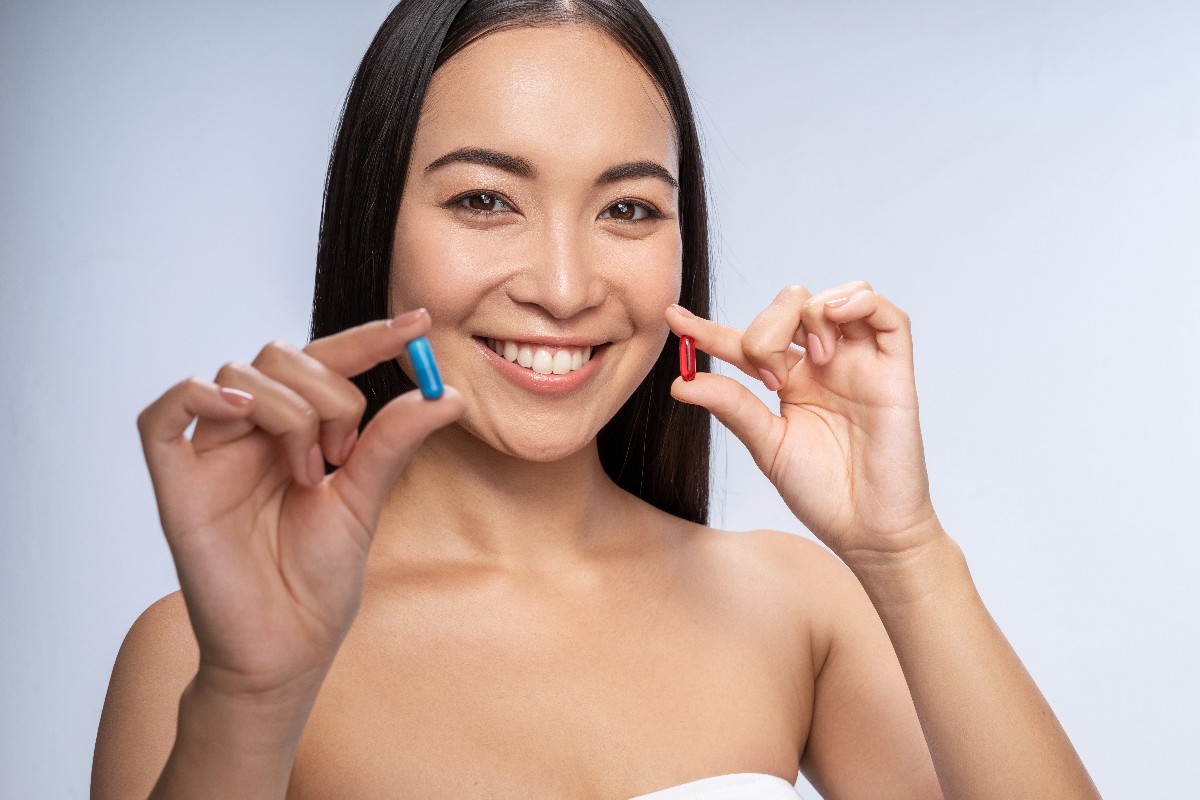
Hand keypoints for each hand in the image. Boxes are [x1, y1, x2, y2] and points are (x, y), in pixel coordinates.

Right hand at [136, 310, 463, 699]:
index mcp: (297, 431)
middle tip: (343, 452)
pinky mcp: (177, 486)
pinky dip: (196, 395)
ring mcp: (212, 455)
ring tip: (309, 472)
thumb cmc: (318, 581)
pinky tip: (239, 413)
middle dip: (328, 392)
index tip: (420, 323)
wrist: (288, 649)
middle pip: (280, 356)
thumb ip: (393, 443)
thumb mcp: (365, 501)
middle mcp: (252, 433)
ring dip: (288, 411)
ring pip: (237, 374)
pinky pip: (161, 415)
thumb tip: (447, 394)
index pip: (327, 360)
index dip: (371, 337)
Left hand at [667, 282, 939, 565]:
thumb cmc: (821, 493)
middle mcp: (823, 365)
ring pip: (836, 298)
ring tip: (811, 359)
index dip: (709, 328)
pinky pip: (887, 315)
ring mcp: (860, 364)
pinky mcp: (894, 370)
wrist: (867, 530)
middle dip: (768, 327)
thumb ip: (731, 407)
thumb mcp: (767, 446)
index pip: (745, 341)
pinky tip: (835, 317)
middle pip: (790, 305)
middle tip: (770, 377)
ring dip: (811, 313)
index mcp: (790, 381)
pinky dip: (859, 300)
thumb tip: (679, 382)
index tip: (673, 318)